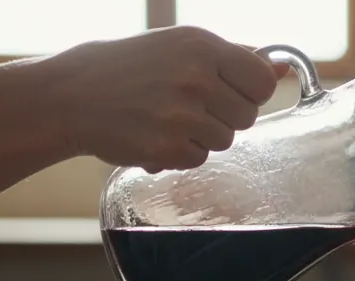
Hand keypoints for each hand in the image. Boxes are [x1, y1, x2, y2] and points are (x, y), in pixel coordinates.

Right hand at [41, 26, 284, 171]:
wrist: (72, 94)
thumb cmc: (130, 68)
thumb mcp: (180, 47)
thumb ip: (234, 58)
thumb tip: (282, 69)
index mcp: (202, 46)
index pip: (262, 81)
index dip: (251, 92)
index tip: (232, 93)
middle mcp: (194, 77)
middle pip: (246, 116)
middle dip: (225, 116)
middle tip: (190, 106)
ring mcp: (180, 114)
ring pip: (224, 141)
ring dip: (202, 136)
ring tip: (168, 119)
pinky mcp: (165, 147)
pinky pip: (198, 159)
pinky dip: (180, 153)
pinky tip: (155, 135)